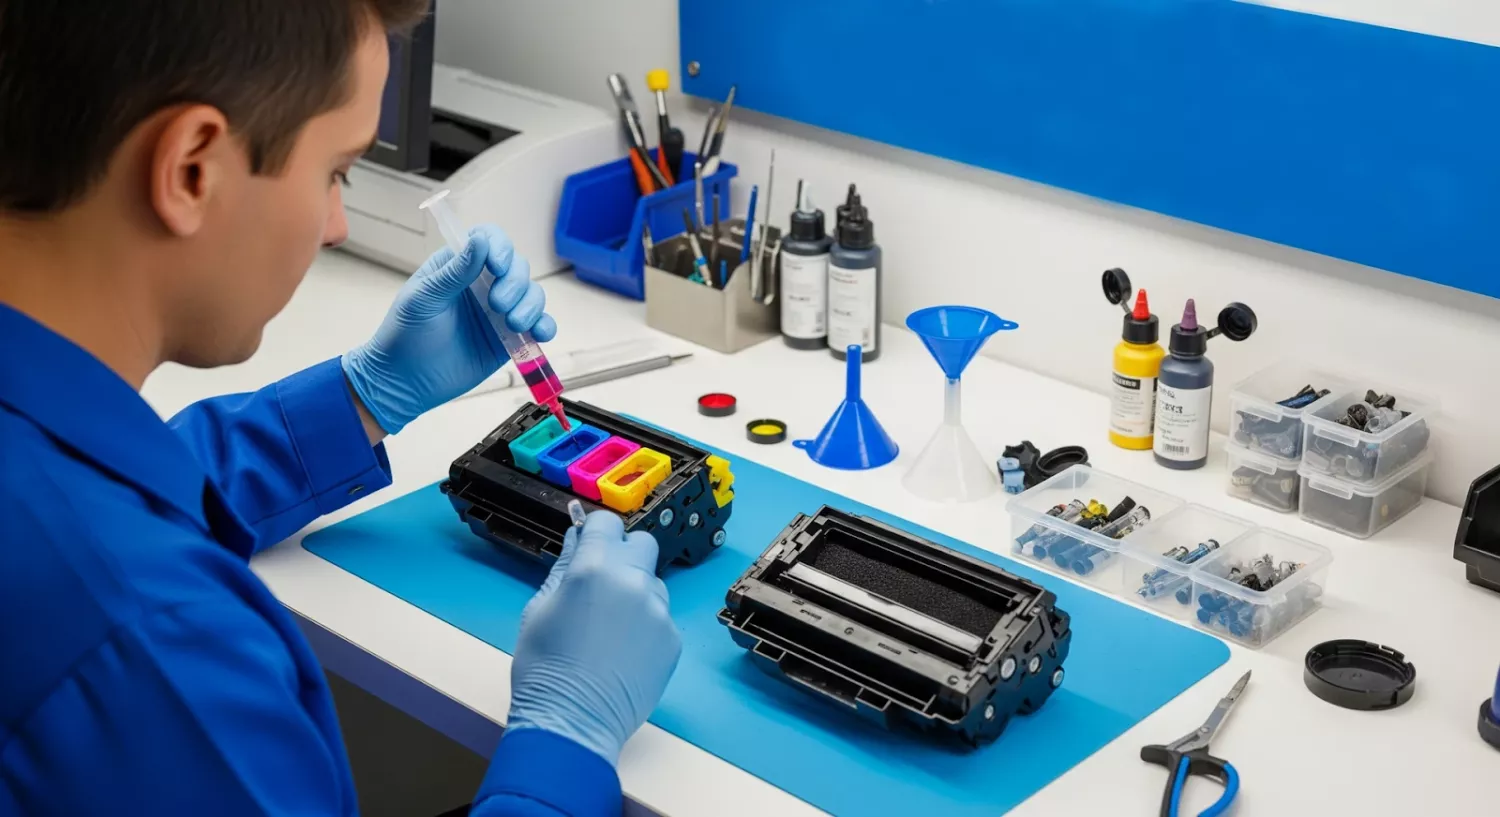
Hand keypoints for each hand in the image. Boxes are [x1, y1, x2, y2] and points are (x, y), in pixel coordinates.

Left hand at [342, 225, 557, 434]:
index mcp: (457, 266)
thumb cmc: (405, 336)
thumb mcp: (424, 299)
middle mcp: (482, 284)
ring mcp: (498, 312)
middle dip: (515, 283)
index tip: (497, 267)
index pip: (489, 241)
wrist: (406, 382)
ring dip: (531, 305)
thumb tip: (480, 241)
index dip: (501, 248)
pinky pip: (538, 325)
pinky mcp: (509, 338)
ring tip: (513, 325)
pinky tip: (538, 335)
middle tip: (497, 305)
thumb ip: (453, 272)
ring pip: (532, 294)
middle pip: (517, 267)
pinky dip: (544, 327)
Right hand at [506, 512, 680, 766]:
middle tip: (602, 581)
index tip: (590, 543)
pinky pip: (661, 617)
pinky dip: (645, 625)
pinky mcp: (672, 639)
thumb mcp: (539, 609)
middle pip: (642, 544)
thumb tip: (576, 538)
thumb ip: (563, 567)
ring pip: (653, 582)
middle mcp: (633, 583)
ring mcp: (658, 612)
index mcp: (594, 569)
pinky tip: (623, 650)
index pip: (608, 523)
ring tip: (610, 627)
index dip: (597, 532)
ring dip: (636, 592)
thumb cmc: (544, 670)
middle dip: (624, 554)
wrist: (572, 722)